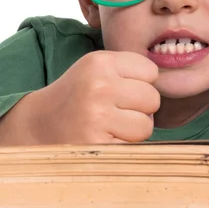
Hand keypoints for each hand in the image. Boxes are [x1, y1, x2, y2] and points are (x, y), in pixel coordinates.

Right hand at [23, 50, 159, 143]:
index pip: (150, 71)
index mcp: (99, 62)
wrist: (39, 124)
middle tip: (118, 111)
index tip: (122, 90)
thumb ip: (128, 70)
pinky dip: (123, 145)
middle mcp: (99, 86)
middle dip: (141, 108)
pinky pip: (132, 145)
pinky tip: (104, 137)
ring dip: (134, 130)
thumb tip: (169, 81)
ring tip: (112, 125)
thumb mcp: (95, 69)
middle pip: (152, 98)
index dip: (141, 83)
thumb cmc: (76, 96)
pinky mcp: (97, 143)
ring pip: (146, 125)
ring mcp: (98, 116)